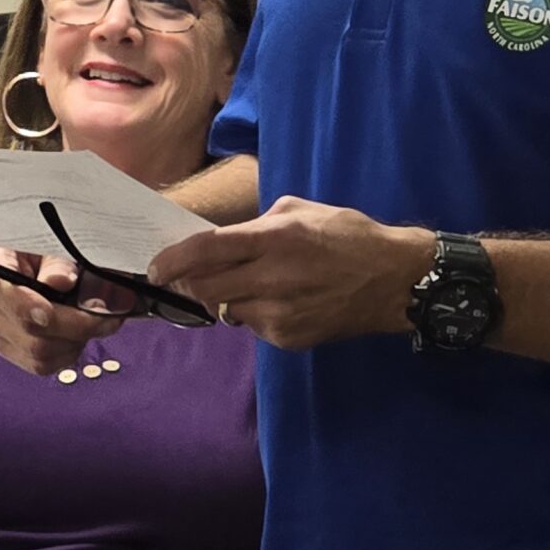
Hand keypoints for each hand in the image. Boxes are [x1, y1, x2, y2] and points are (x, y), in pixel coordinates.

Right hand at [0, 248, 127, 375]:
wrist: (40, 263)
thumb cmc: (45, 250)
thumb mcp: (54, 244)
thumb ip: (57, 262)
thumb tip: (61, 282)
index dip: (24, 305)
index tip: (50, 312)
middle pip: (28, 329)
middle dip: (74, 325)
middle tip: (105, 314)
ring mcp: (0, 330)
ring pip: (38, 353)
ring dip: (75, 341)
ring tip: (93, 322)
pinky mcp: (13, 350)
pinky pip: (42, 366)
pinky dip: (68, 353)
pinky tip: (78, 335)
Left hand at [148, 197, 430, 349]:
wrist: (395, 280)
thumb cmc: (347, 236)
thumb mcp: (299, 211)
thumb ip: (255, 226)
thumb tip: (220, 242)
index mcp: (274, 238)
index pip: (205, 251)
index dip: (172, 261)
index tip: (154, 268)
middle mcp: (273, 277)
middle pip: (205, 288)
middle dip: (192, 283)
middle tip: (194, 277)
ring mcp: (281, 313)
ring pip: (226, 311)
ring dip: (227, 298)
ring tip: (254, 284)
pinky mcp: (289, 338)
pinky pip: (253, 326)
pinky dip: (255, 314)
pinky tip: (281, 301)